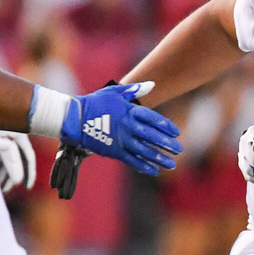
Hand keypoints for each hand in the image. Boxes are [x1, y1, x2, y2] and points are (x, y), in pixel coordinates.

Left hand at [0, 131, 35, 191]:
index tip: (26, 186)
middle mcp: (12, 134)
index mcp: (15, 132)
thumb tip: (16, 174)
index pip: (27, 156)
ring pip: (8, 158)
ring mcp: (4, 136)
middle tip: (7, 190)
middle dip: (12, 175)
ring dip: (5, 172)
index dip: (29, 172)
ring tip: (0, 186)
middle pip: (17, 159)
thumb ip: (0, 152)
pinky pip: (1, 154)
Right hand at [61, 82, 181, 174]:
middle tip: (179, 150)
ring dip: (159, 158)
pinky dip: (143, 165)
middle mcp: (128, 126)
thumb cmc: (95, 102)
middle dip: (167, 144)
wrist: (74, 118)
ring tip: (171, 164)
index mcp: (129, 111)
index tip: (177, 133)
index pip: (153, 119)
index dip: (166, 126)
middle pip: (152, 136)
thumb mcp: (114, 92)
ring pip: (144, 150)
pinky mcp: (113, 151)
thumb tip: (153, 84)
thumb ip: (134, 89)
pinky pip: (131, 160)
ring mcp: (121, 140)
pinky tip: (154, 170)